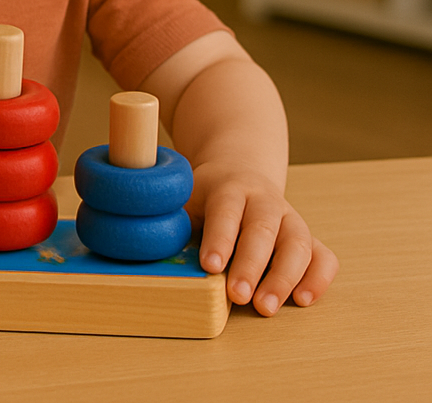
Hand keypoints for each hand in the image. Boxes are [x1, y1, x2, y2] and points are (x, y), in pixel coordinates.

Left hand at [190, 161, 338, 315]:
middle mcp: (265, 200)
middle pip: (263, 229)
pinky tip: (303, 300)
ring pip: (297, 243)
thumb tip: (158, 252)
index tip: (210, 266)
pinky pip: (323, 256)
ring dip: (284, 278)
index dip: (220, 238)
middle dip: (251, 264)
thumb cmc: (207, 196)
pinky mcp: (308, 238)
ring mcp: (290, 218)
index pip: (226, 211)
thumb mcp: (187, 198)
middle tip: (238, 295)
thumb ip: (178, 223)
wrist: (239, 173)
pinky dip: (318, 278)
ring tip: (265, 307)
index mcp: (230, 188)